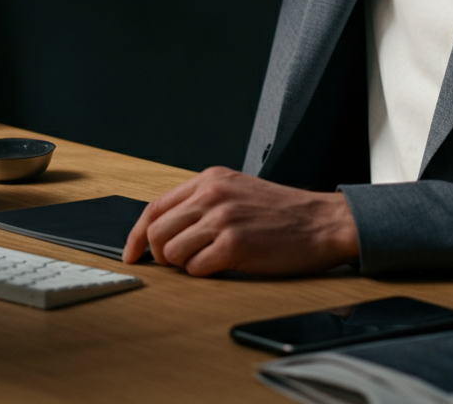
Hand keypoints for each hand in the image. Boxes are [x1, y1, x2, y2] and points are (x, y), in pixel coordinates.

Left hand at [123, 166, 359, 276]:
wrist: (321, 222)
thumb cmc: (282, 212)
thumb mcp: (237, 191)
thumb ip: (203, 202)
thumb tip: (164, 230)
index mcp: (210, 179)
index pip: (155, 206)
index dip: (136, 234)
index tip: (131, 252)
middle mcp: (212, 194)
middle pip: (157, 231)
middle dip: (161, 255)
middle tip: (177, 263)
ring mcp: (223, 219)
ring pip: (173, 252)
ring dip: (184, 265)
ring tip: (207, 261)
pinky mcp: (235, 244)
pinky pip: (196, 269)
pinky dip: (204, 273)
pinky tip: (223, 265)